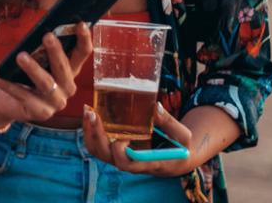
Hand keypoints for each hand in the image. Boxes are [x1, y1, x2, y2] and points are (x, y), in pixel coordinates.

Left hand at [0, 23, 92, 124]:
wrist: (10, 103)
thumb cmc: (24, 76)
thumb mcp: (36, 61)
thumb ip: (41, 50)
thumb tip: (39, 31)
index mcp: (70, 71)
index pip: (82, 53)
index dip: (84, 38)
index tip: (81, 23)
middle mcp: (67, 87)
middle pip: (64, 68)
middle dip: (56, 51)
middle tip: (47, 36)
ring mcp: (56, 102)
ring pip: (46, 83)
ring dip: (33, 69)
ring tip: (20, 56)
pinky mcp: (40, 113)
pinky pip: (23, 95)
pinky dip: (7, 85)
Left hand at [82, 101, 196, 176]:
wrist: (177, 157)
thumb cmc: (181, 146)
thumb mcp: (183, 135)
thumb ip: (170, 122)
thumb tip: (155, 107)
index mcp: (148, 162)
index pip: (126, 164)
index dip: (120, 152)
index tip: (123, 137)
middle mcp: (131, 162)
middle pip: (106, 156)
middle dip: (96, 135)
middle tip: (93, 113)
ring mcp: (122, 156)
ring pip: (98, 151)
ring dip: (90, 132)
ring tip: (88, 110)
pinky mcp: (118, 149)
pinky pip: (99, 144)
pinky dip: (92, 130)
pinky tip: (91, 112)